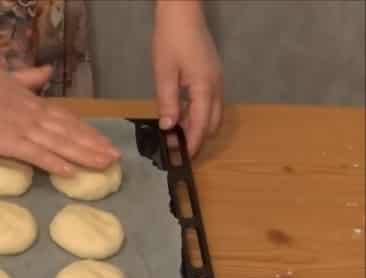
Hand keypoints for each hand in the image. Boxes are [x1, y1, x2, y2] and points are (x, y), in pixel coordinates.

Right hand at [0, 62, 118, 174]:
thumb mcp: (6, 76)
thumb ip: (28, 78)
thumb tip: (46, 72)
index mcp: (32, 102)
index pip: (66, 118)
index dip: (86, 130)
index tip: (103, 139)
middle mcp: (34, 116)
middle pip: (70, 132)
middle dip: (94, 145)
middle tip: (115, 157)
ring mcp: (23, 129)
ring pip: (61, 144)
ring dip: (85, 155)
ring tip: (105, 165)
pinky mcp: (9, 142)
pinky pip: (37, 155)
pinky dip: (56, 163)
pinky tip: (72, 173)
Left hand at [152, 2, 222, 155]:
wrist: (183, 14)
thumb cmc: (171, 41)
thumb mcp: (164, 73)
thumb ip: (168, 102)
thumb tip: (169, 127)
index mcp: (205, 88)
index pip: (201, 126)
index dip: (192, 144)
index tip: (181, 158)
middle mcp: (217, 87)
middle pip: (212, 123)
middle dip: (197, 138)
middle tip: (176, 147)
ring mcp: (217, 81)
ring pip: (213, 114)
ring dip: (198, 126)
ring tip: (176, 133)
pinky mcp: (213, 75)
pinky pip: (210, 102)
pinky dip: (198, 113)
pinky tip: (181, 114)